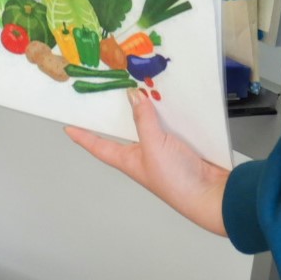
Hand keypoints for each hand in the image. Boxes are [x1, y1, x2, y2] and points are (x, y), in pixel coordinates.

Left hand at [65, 89, 229, 235]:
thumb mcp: (153, 146)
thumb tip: (133, 97)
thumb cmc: (176, 181)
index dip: (84, 137)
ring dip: (150, 107)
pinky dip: (171, 111)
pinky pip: (172, 123)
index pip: (99, 147)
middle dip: (121, 111)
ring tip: (144, 84)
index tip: (69, 127)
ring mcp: (164, 150)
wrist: (211, 194)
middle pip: (126, 129)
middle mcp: (144, 155)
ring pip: (151, 123)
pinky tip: (173, 99)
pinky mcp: (183, 145)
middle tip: (112, 89)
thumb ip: (143, 120)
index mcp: (129, 160)